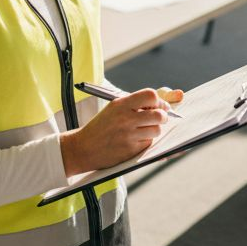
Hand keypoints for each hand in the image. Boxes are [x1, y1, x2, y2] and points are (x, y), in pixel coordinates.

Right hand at [62, 87, 181, 174]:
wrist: (83, 147)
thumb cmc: (101, 126)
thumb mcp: (114, 108)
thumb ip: (134, 104)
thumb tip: (161, 102)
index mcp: (121, 104)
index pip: (150, 95)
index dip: (159, 101)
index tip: (160, 105)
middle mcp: (125, 118)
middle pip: (159, 114)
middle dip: (164, 116)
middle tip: (160, 118)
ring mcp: (128, 135)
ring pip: (157, 130)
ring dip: (155, 130)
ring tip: (145, 130)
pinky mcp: (130, 150)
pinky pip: (149, 143)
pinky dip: (146, 141)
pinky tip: (136, 140)